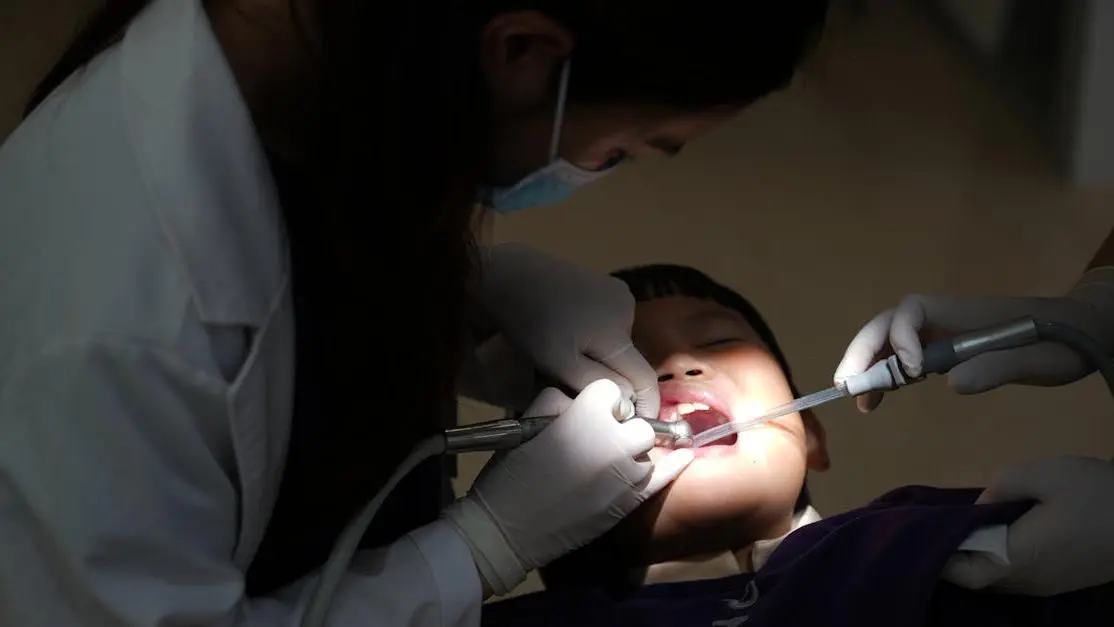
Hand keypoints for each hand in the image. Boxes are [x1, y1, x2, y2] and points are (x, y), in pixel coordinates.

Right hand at [443, 380, 692, 594]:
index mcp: (587, 414)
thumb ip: (558, 401)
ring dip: (631, 450)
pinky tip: (684, 456)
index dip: (597, 401)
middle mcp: (615, 439)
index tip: (584, 413)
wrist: (509, 528)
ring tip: (607, 462)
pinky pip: (664, 476)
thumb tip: (579, 401)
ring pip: (646, 448)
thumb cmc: (511, 473)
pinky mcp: (631, 500)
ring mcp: (628, 472)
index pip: (610, 391)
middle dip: (620, 426)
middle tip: (596, 439)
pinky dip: (673, 465)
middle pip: (636, 421)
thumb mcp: (526, 422)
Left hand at [479, 243, 660, 417]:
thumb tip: (629, 400)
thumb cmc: (529, 322)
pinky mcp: (606, 286)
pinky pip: (609, 325)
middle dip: (610, 378)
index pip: (645, 377)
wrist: (508, 274)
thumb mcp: (558, 362)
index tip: (636, 424)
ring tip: (566, 357)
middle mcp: (628, 309)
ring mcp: (618, 294)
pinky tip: (569, 333)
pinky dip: (594, 338)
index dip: (644, 405)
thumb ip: (596, 382)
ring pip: (618, 344)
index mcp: (619, 331)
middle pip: (630, 360)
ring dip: (600, 358)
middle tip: (577, 385)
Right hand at [833, 267, 1113, 411]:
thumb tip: (951, 383)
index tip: (912, 371)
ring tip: (860, 401)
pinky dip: (886, 374)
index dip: (900, 336)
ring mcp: (940, 331)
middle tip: (846, 386)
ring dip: (868, 365)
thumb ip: (997, 367)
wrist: (1079, 332)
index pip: (913, 310)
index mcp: (962, 312)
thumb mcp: (1039, 360)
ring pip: (888, 340)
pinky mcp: (943, 347)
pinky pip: (903, 354)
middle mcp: (943, 316)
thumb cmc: (1061, 344)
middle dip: (862, 352)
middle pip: (887, 324)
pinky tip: (880, 400)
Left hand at [942, 455, 1113, 595]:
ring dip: (979, 559)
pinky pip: (1019, 577)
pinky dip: (1001, 559)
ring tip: (968, 525)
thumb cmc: (1097, 495)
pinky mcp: (1062, 581)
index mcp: (1017, 558)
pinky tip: (1001, 533)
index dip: (940, 554)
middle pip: (976, 579)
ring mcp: (1047, 586)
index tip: (927, 528)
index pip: (962, 573)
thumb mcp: (1045, 474)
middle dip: (956, 555)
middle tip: (946, 522)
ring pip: (998, 580)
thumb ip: (1001, 486)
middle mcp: (1028, 581)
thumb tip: (979, 505)